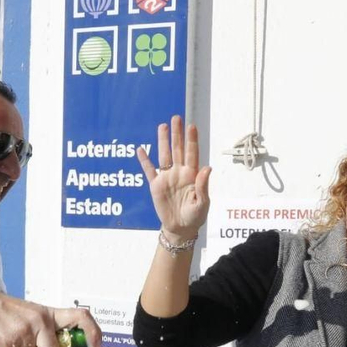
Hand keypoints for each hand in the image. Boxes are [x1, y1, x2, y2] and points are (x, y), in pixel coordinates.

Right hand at [135, 115, 211, 241]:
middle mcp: (179, 172)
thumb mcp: (202, 203)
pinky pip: (149, 170)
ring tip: (162, 126)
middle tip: (176, 118)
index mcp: (192, 175)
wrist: (180, 228)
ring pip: (164, 155)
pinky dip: (144, 160)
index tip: (191, 126)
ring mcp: (167, 177)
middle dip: (177, 134)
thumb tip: (206, 168)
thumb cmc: (195, 216)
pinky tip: (141, 150)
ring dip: (163, 141)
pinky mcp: (155, 185)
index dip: (191, 140)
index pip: (192, 153)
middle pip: (178, 149)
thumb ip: (202, 185)